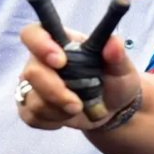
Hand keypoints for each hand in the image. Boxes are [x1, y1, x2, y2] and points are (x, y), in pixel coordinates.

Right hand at [17, 24, 140, 130]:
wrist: (113, 109)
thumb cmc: (115, 80)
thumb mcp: (122, 67)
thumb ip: (117, 54)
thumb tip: (114, 43)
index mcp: (61, 42)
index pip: (34, 33)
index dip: (40, 44)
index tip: (60, 62)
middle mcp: (41, 60)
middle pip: (32, 71)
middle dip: (55, 91)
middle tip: (77, 104)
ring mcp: (34, 84)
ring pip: (31, 98)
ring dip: (58, 109)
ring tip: (80, 108)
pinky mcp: (31, 106)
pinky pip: (30, 116)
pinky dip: (52, 120)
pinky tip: (67, 116)